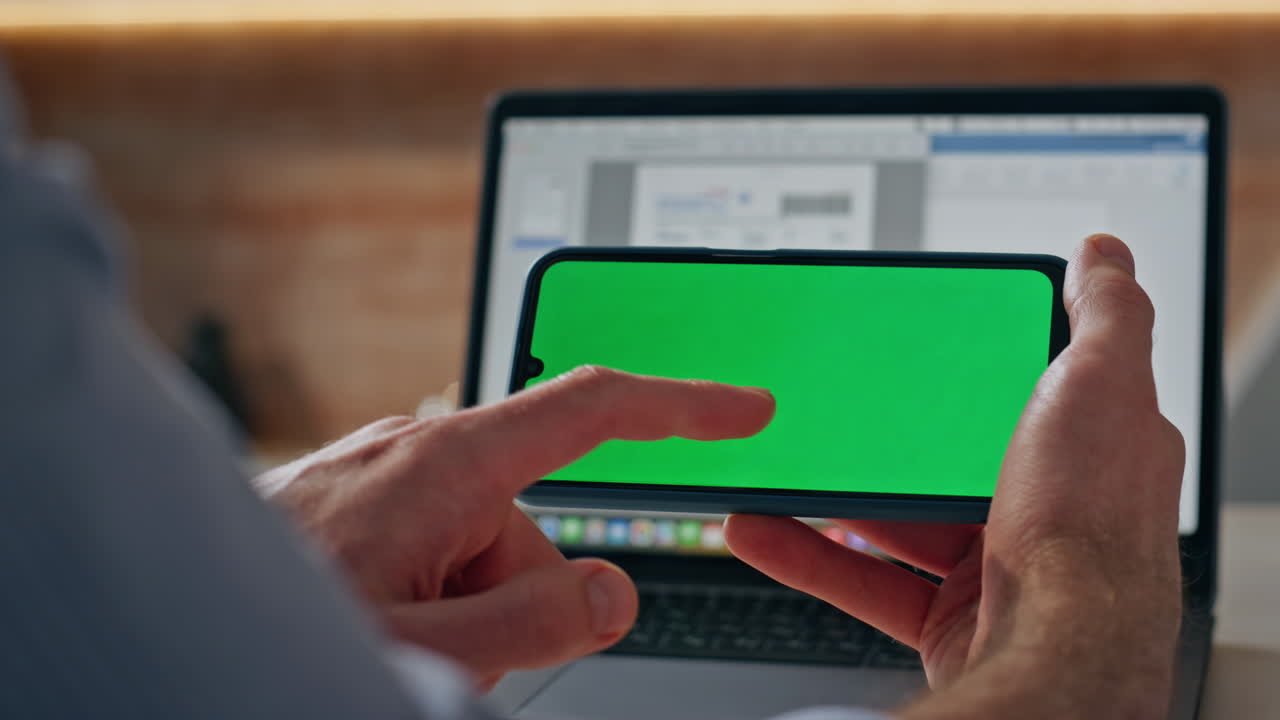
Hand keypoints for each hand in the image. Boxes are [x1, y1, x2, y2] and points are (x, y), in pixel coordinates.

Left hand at [257, 367, 774, 688]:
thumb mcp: (429, 648)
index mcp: (445, 464)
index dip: (684, 410)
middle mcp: (415, 450)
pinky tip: (373, 622)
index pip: (594, 409)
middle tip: (444, 651)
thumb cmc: (267, 630)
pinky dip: (429, 598)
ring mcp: (383, 474)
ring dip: (463, 612)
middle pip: (535, 526)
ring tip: (392, 642)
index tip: (743, 411)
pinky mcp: (361, 500)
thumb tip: (612, 593)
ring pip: (484, 551)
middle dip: (515, 601)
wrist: (155, 627)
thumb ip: (536, 620)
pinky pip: (434, 548)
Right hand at [725, 235, 1183, 717]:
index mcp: (1091, 446)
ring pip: (899, 520)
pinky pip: (867, 580)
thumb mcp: (1101, 382)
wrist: (1059, 660)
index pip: (1029, 385)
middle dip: (885, 434)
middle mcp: (1051, 506)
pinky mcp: (953, 617)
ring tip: (782, 463)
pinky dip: (811, 555)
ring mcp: (999, 564)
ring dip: (834, 495)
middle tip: (832, 404)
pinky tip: (762, 527)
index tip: (917, 344)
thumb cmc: (1089, 526)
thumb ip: (1107, 311)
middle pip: (952, 454)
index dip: (973, 361)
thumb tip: (1102, 251)